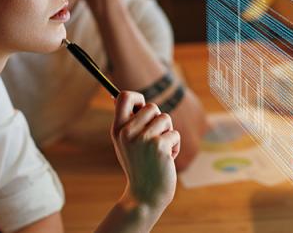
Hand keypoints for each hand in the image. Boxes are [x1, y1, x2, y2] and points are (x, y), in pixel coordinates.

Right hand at [111, 91, 178, 212]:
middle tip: (154, 138)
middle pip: (152, 106)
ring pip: (165, 119)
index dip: (137, 98)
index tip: (142, 109)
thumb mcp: (125, 143)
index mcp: (117, 129)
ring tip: (160, 150)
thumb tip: (121, 96)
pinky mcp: (159, 146)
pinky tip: (166, 160)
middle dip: (158, 121)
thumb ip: (127, 121)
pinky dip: (175, 146)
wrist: (145, 195)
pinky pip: (174, 134)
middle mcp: (127, 132)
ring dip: (168, 133)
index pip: (124, 96)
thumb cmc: (138, 167)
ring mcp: (143, 139)